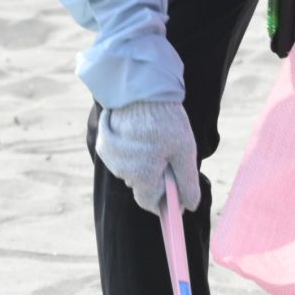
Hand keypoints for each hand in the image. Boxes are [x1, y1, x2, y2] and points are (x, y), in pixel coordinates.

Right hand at [94, 100, 200, 215]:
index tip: (177, 192)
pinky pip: (121, 156)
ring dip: (144, 162)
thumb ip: (187, 182)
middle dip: (156, 177)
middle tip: (170, 155)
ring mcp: (110, 158)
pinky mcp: (104, 144)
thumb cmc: (165, 119)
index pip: (150, 203)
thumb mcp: (184, 151)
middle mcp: (121, 171)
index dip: (165, 201)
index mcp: (141, 175)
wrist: (139, 88)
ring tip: (155, 139)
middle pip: (142, 185)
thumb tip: (190, 207)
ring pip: (131, 170)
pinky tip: (141, 133)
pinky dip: (131, 150)